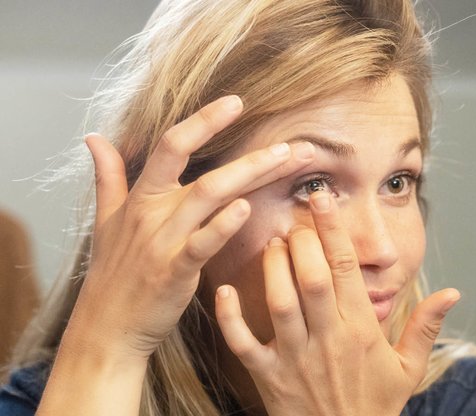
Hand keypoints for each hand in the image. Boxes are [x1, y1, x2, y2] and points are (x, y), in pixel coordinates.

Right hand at [66, 95, 315, 359]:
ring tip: (287, 162)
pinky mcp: (174, 271)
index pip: (172, 145)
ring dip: (251, 176)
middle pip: (207, 172)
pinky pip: (201, 243)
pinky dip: (223, 225)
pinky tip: (248, 209)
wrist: (108, 325)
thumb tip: (94, 138)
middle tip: (295, 146)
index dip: (203, 120)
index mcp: (142, 197)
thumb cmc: (113, 273)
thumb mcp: (105, 220)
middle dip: (254, 157)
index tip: (236, 102)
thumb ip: (108, 177)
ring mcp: (164, 241)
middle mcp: (154, 213)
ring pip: (210, 197)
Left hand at [215, 190, 459, 415]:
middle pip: (313, 279)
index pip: (348, 270)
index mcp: (360, 331)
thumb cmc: (375, 405)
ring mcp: (294, 358)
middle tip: (295, 222)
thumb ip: (426, 327)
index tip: (323, 199)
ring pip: (280, 303)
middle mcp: (327, 339)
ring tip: (272, 244)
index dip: (334, 230)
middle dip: (302, 242)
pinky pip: (243, 344)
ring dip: (272, 269)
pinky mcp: (268, 376)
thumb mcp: (409, 369)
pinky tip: (224, 291)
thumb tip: (454, 292)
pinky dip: (230, 318)